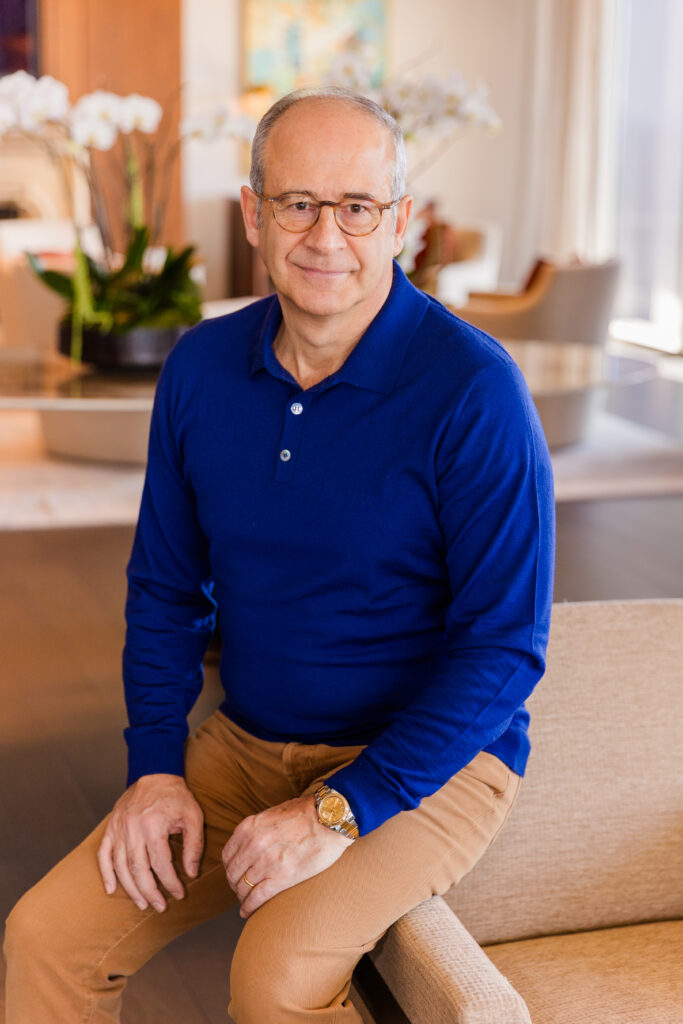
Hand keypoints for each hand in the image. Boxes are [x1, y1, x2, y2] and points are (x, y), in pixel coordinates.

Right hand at [97, 773, 203, 912]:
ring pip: (120, 866)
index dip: (170, 882)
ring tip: (142, 903)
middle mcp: (132, 828)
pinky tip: (111, 889)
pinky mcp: (110, 827)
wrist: (155, 773)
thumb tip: (191, 873)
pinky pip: (103, 855)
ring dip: (130, 889)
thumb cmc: (176, 796)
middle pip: (137, 869)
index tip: (180, 894)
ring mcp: (118, 828)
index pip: (160, 863)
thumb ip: (194, 846)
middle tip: (160, 906)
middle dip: (149, 892)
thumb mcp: (193, 817)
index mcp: (153, 825)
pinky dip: (106, 874)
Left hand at [222, 794, 352, 918]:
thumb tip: (249, 842)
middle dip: (235, 884)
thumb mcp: (273, 814)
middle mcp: (254, 844)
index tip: (236, 874)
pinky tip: (247, 912)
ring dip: (242, 897)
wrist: (330, 819)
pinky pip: (256, 898)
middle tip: (241, 889)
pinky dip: (249, 907)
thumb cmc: (306, 813)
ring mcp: (267, 862)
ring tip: (246, 901)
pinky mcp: (282, 877)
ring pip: (243, 888)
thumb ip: (258, 829)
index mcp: (250, 827)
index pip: (227, 855)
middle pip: (233, 874)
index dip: (230, 868)